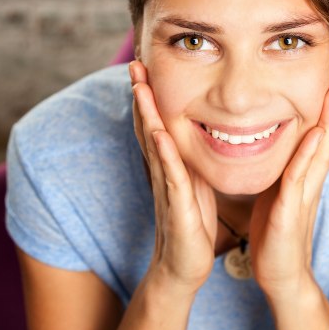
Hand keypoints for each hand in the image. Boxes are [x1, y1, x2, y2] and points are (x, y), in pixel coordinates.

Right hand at [129, 61, 217, 295]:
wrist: (183, 266)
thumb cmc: (190, 223)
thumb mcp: (192, 184)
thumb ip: (188, 159)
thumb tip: (194, 135)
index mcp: (169, 164)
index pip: (156, 123)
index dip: (150, 95)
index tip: (146, 65)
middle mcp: (163, 171)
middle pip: (148, 125)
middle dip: (141, 94)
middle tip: (134, 63)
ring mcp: (167, 186)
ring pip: (154, 143)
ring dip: (146, 113)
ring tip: (139, 85)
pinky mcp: (178, 205)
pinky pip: (170, 174)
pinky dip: (164, 152)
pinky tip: (159, 132)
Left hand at [248, 70, 328, 298]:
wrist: (280, 274)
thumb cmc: (276, 231)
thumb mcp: (280, 190)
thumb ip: (287, 166)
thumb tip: (283, 141)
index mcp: (306, 174)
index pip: (324, 133)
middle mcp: (311, 180)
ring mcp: (303, 195)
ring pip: (321, 152)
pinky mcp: (289, 211)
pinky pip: (299, 178)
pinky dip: (308, 154)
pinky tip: (315, 133)